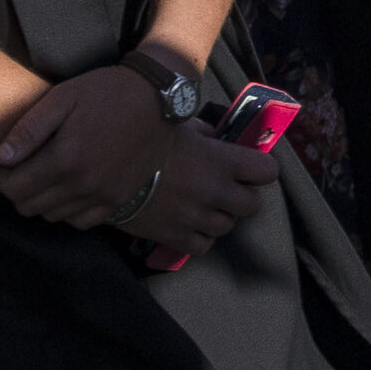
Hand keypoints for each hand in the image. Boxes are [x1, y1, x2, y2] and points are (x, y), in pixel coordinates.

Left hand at [0, 66, 170, 227]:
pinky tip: (68, 186)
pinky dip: (66, 210)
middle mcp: (82, 185)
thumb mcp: (63, 97)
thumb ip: (29, 129)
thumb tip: (1, 158)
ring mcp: (102, 197)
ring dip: (40, 199)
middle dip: (15, 188)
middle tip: (19, 166)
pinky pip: (79, 221)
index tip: (0, 161)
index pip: (13, 187)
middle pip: (29, 206)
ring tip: (44, 173)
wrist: (157, 99)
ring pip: (51, 216)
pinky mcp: (118, 200)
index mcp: (65, 159)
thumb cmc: (106, 91)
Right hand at [116, 110, 281, 264]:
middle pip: (252, 205)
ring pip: (227, 227)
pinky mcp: (173, 236)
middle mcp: (214, 192)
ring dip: (220, 215)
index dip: (261, 168)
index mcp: (220, 160)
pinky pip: (202, 246)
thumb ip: (202, 131)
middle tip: (228, 186)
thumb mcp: (178, 123)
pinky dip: (200, 237)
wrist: (103, 165)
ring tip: (205, 204)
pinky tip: (190, 223)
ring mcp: (195, 217)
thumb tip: (212, 135)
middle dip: (243, 194)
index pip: (267, 171)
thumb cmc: (142, 135)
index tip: (250, 165)